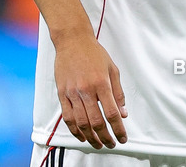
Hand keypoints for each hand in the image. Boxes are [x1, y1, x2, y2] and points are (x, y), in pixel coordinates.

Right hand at [53, 30, 127, 148]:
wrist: (72, 41)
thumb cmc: (93, 53)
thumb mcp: (113, 70)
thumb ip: (118, 93)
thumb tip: (123, 113)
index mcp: (102, 83)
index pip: (112, 113)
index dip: (118, 129)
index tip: (122, 137)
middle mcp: (87, 90)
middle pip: (97, 122)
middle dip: (106, 137)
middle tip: (111, 143)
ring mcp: (73, 93)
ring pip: (81, 123)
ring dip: (90, 137)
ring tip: (98, 143)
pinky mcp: (62, 93)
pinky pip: (68, 117)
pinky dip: (75, 130)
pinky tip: (81, 135)